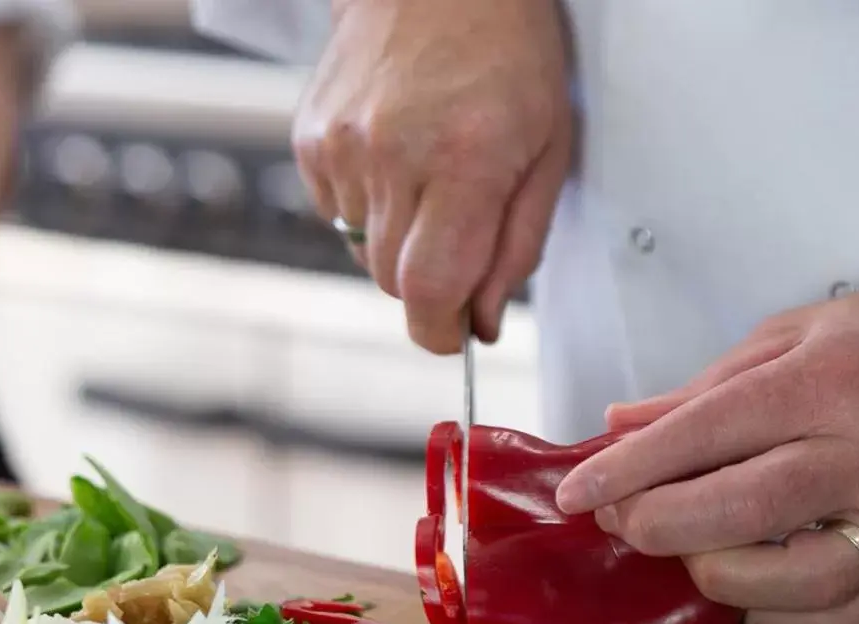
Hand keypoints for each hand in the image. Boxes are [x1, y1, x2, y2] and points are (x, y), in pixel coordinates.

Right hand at [294, 0, 572, 351]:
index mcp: (464, 162)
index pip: (428, 292)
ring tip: (429, 175)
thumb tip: (481, 321)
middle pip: (392, 281)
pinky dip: (366, 205)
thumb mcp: (548, 150)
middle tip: (460, 234)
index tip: (455, 333)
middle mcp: (392, 157)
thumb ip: (517, 246)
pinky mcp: (310, 139)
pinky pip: (335, 212)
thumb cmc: (507, 56)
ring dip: (397, 238)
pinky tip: (395, 157)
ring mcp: (342, 147)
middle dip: (428, 281)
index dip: (440, 331)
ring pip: (362, 250)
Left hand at [554, 276, 858, 623]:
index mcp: (827, 382)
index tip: (578, 492)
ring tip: (690, 553)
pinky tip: (749, 597)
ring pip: (795, 581)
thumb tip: (618, 427)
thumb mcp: (791, 334)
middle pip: (741, 510)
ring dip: (717, 578)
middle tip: (621, 521)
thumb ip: (700, 388)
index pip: (706, 433)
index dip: (628, 469)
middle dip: (657, 525)